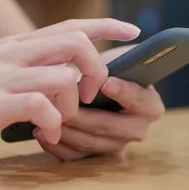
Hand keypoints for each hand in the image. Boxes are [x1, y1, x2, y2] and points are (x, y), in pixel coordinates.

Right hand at [0, 19, 140, 152]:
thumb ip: (24, 66)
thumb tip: (62, 75)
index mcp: (15, 45)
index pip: (71, 25)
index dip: (107, 26)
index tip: (133, 31)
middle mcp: (13, 53)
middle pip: (77, 42)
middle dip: (99, 69)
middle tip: (92, 94)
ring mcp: (3, 76)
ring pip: (64, 76)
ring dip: (74, 105)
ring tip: (61, 122)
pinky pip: (43, 107)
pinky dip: (54, 123)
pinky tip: (46, 134)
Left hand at [36, 45, 165, 160]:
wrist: (85, 82)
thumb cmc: (103, 66)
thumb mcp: (116, 56)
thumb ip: (125, 52)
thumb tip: (130, 33)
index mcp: (149, 103)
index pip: (142, 102)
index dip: (125, 93)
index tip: (106, 82)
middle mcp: (136, 128)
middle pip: (114, 129)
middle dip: (88, 117)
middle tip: (68, 106)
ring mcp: (115, 144)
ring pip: (92, 144)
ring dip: (69, 131)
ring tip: (49, 115)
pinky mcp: (93, 154)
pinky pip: (75, 156)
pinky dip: (56, 145)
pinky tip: (40, 131)